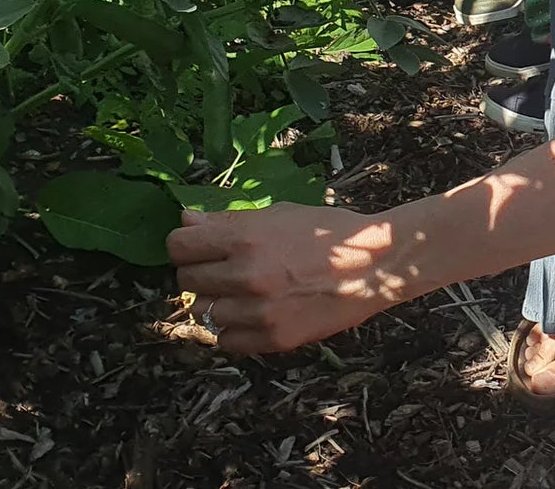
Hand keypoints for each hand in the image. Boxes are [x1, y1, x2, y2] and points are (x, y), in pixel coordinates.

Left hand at [169, 204, 411, 353]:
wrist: (375, 265)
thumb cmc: (329, 232)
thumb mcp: (280, 214)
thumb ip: (229, 221)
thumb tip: (186, 221)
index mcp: (246, 239)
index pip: (179, 246)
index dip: (185, 244)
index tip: (197, 246)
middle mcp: (246, 276)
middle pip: (187, 281)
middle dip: (200, 272)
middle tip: (223, 268)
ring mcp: (259, 312)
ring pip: (204, 313)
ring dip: (218, 301)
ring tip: (243, 291)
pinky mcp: (273, 339)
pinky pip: (226, 340)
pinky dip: (234, 328)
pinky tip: (254, 312)